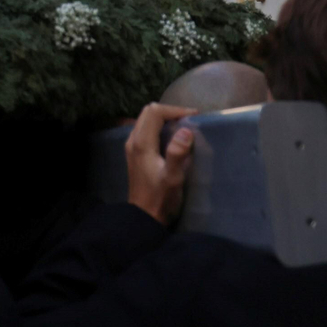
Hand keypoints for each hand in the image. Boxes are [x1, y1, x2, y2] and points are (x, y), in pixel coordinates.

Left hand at [125, 103, 196, 225]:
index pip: (154, 112)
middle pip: (148, 112)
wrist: (144, 216)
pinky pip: (146, 130)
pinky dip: (160, 127)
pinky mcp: (135, 153)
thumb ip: (177, 154)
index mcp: (141, 143)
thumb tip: (185, 130)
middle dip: (170, 111)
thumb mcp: (173, 178)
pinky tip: (173, 137)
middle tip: (191, 120)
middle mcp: (133, 140)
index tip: (194, 117)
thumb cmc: (160, 198)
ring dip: (165, 118)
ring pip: (146, 120)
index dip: (174, 110)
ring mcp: (132, 146)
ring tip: (185, 126)